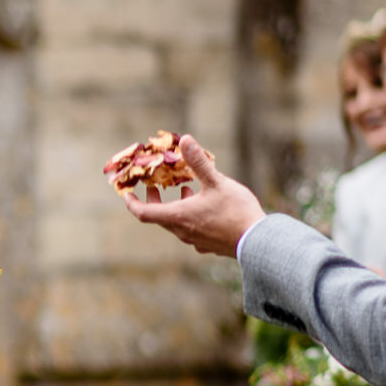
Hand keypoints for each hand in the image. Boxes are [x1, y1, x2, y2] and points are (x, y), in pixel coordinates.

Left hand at [118, 135, 267, 257]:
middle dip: (154, 200)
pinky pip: (192, 230)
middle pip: (159, 217)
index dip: (132, 203)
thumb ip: (198, 162)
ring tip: (184, 189)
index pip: (143, 213)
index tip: (126, 194)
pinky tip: (205, 206)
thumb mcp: (216, 182)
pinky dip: (190, 216)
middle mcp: (182, 232)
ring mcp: (195, 241)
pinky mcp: (209, 245)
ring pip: (177, 223)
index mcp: (178, 217)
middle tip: (155, 185)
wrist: (258, 242)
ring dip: (175, 206)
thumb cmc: (236, 211)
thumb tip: (185, 140)